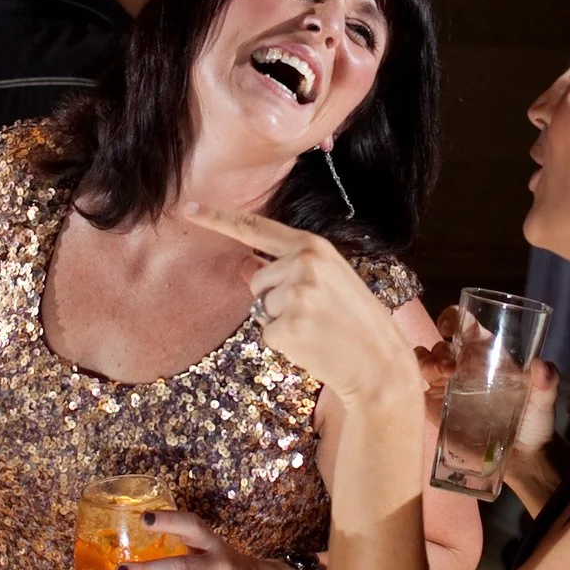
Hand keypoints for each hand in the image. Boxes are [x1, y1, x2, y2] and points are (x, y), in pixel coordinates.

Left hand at [180, 202, 416, 408]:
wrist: (380, 362)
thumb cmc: (355, 321)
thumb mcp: (327, 282)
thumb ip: (288, 268)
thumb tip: (245, 265)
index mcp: (314, 247)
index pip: (257, 228)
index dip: (220, 218)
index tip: (189, 207)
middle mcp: (303, 264)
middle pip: (257, 279)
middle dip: (276, 299)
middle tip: (316, 314)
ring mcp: (295, 294)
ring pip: (262, 307)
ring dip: (281, 322)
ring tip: (317, 329)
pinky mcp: (288, 326)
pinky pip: (266, 333)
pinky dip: (284, 344)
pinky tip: (312, 345)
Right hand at [419, 305, 560, 458]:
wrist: (521, 457)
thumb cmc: (532, 420)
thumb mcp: (544, 398)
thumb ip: (547, 381)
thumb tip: (541, 367)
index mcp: (486, 351)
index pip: (462, 323)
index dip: (451, 317)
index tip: (448, 325)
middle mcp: (463, 363)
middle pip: (440, 344)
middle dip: (440, 350)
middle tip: (450, 368)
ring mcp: (446, 384)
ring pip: (424, 361)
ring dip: (426, 363)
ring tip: (441, 377)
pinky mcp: (435, 405)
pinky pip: (415, 386)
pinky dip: (411, 381)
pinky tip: (423, 389)